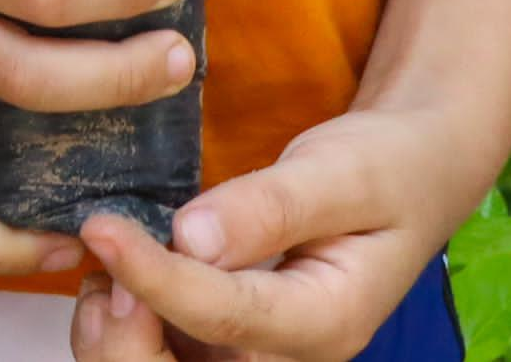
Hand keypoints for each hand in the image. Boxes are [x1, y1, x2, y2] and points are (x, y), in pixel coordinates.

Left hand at [66, 104, 479, 361]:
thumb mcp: (342, 170)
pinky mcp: (232, 342)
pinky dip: (125, 325)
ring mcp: (258, 355)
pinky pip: (168, 354)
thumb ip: (269, 206)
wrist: (409, 177)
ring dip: (117, 336)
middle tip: (101, 253)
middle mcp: (288, 356)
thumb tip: (188, 236)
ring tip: (102, 262)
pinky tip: (115, 275)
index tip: (102, 228)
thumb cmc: (384, 167)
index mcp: (327, 321)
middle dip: (127, 338)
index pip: (225, 316)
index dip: (154, 277)